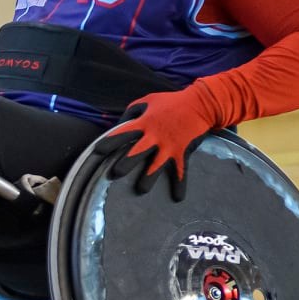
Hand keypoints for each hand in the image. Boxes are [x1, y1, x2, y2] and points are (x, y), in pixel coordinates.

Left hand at [89, 90, 214, 202]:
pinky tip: (177, 198)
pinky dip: (180, 184)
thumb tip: (119, 124)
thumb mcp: (148, 101)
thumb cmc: (171, 102)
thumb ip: (132, 111)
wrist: (200, 104)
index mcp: (144, 123)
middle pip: (137, 152)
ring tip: (141, 190)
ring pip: (156, 165)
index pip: (123, 133)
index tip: (98, 151)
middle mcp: (155, 136)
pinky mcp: (182, 152)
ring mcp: (169, 146)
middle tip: (115, 174)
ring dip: (149, 178)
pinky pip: (181, 171)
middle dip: (126, 163)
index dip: (110, 142)